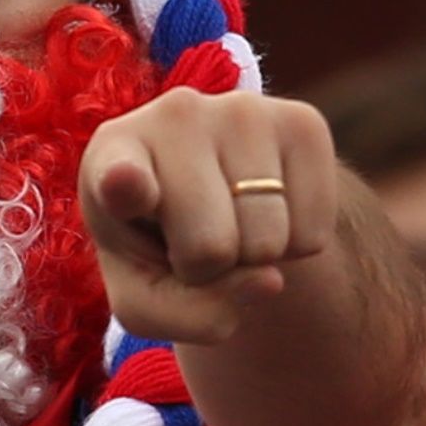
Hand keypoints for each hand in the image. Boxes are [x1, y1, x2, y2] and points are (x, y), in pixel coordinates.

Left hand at [83, 87, 344, 344]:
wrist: (219, 194)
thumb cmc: (159, 247)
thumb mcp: (143, 299)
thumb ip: (181, 316)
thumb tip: (270, 281)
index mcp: (112, 154)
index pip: (120, 171)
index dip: (125, 183)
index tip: (123, 183)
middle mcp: (175, 114)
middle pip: (211, 247)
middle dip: (210, 270)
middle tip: (194, 241)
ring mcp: (243, 110)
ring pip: (268, 240)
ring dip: (255, 259)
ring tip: (230, 223)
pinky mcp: (302, 121)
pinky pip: (313, 230)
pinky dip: (297, 246)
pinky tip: (270, 211)